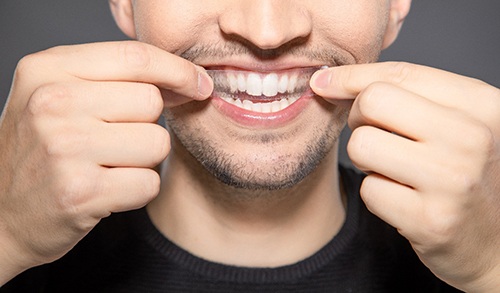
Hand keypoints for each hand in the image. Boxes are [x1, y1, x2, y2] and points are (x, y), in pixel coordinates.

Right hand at [0, 41, 212, 283]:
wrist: (0, 214)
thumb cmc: (41, 152)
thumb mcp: (62, 97)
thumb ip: (117, 80)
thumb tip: (186, 80)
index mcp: (48, 70)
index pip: (135, 57)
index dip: (178, 70)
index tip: (199, 84)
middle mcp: (52, 103)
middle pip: (151, 101)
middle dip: (147, 125)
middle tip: (114, 142)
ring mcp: (64, 148)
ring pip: (157, 143)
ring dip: (143, 160)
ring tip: (107, 166)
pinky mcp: (80, 192)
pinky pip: (149, 183)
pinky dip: (137, 191)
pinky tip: (107, 190)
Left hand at [311, 62, 499, 291]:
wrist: (497, 241)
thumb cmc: (466, 174)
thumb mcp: (457, 123)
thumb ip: (409, 95)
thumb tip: (331, 79)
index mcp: (482, 105)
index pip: (401, 74)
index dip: (352, 75)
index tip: (324, 81)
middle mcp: (472, 138)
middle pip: (372, 102)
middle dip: (360, 119)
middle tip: (377, 136)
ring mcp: (452, 181)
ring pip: (362, 145)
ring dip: (367, 160)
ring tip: (395, 171)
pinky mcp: (431, 220)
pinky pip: (368, 190)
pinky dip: (377, 194)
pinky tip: (403, 200)